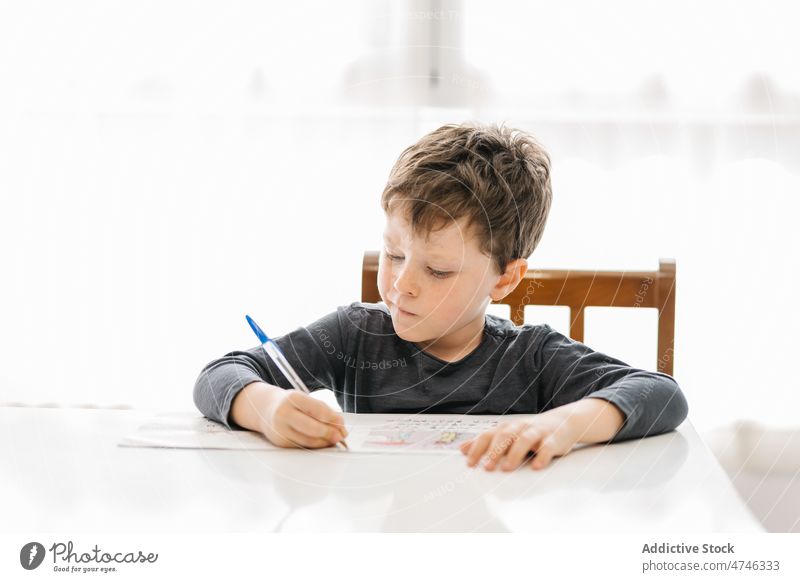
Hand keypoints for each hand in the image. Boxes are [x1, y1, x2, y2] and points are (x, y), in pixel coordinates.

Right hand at [259, 389, 347, 448]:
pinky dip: (315, 445)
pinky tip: (321, 442)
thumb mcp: (306, 400)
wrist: (266, 410)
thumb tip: (340, 428)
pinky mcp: (280, 442)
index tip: (342, 425)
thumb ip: (324, 411)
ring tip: (333, 439)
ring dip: (324, 442)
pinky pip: (302, 446)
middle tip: (340, 436)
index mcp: (293, 398)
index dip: (333, 419)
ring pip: (308, 441)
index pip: (319, 410)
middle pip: (313, 428)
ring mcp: (280, 429)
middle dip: (330, 434)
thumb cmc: (292, 404)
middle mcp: (284, 413)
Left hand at [459, 414, 580, 470]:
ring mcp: (537, 432)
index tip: (469, 464)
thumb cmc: (530, 432)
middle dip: (495, 451)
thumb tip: (462, 449)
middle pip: (505, 435)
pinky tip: (536, 466)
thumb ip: (485, 442)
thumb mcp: (507, 435)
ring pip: (524, 439)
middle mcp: (520, 427)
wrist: (563, 422)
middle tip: (486, 468)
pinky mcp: (554, 440)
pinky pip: (547, 447)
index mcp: (507, 427)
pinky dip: (542, 456)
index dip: (478, 448)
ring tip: (507, 468)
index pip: (488, 435)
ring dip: (515, 453)